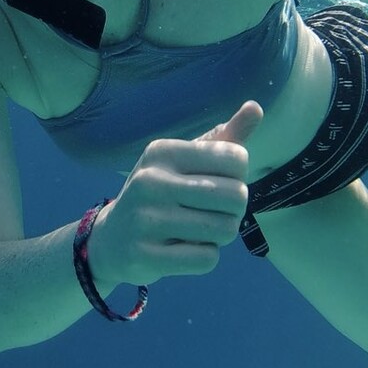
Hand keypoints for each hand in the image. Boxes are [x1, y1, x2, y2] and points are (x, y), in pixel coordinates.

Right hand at [87, 102, 263, 288]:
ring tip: (197, 232)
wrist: (110, 240)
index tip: (216, 185)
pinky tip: (183, 250)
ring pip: (225, 230)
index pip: (237, 158)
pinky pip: (207, 259)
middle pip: (236, 196)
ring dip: (220, 235)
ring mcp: (145, 220)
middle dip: (234, 211)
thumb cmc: (160, 194)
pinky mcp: (144, 256)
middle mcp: (150, 181)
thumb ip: (224, 138)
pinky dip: (205, 257)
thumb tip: (256, 107)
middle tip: (211, 214)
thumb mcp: (185, 162)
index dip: (238, 177)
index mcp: (163, 151)